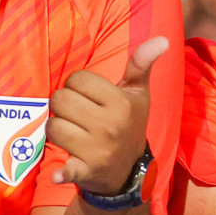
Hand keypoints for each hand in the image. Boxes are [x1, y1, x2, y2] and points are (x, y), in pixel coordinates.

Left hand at [50, 37, 166, 194]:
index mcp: (121, 103)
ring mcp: (98, 150)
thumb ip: (141, 65)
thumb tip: (162, 40)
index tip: (89, 97)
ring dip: (57, 128)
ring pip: (52, 125)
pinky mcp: (86, 171)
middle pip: (59, 99)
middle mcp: (110, 126)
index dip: (77, 85)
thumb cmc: (128, 122)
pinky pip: (68, 170)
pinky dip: (64, 174)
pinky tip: (59, 174)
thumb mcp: (137, 94)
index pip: (76, 78)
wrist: (126, 169)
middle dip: (64, 105)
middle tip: (78, 115)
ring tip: (73, 132)